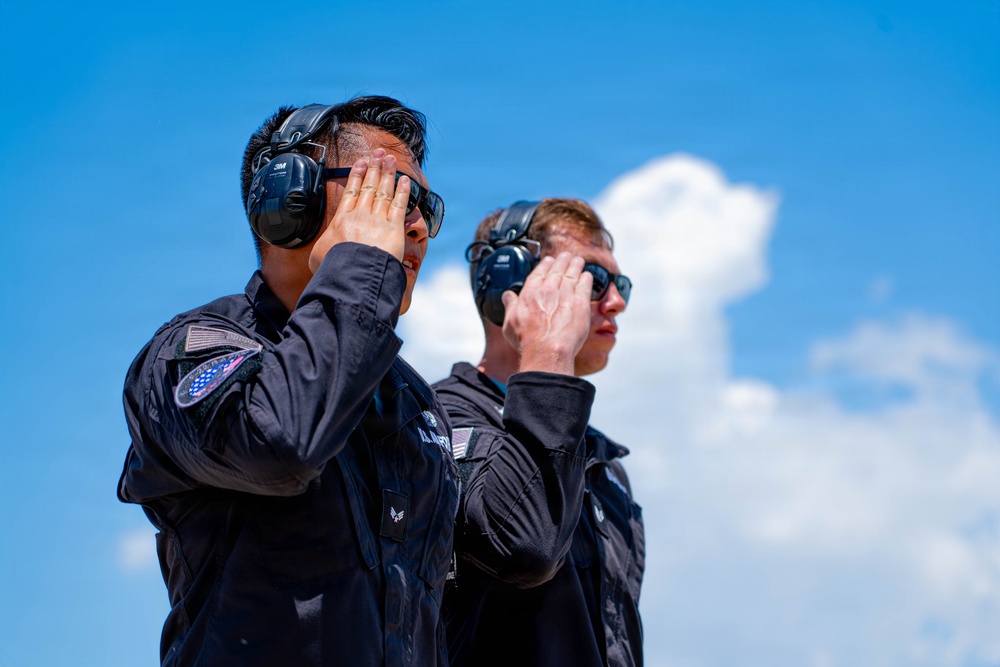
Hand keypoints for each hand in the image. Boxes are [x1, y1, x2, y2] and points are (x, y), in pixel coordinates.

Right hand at [308, 150, 409, 272]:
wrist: (353, 275)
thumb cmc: (335, 269)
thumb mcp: (317, 256)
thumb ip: (322, 246)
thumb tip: (322, 248)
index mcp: (342, 220)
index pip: (351, 192)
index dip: (357, 175)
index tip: (361, 163)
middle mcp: (361, 216)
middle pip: (369, 186)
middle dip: (374, 168)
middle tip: (378, 154)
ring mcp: (378, 220)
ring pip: (384, 192)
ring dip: (388, 174)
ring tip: (390, 159)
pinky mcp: (394, 229)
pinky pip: (400, 205)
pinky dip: (403, 192)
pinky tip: (406, 181)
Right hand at [501, 252, 593, 375]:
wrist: (547, 350)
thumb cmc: (528, 341)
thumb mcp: (510, 323)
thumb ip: (510, 306)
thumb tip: (508, 296)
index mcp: (531, 292)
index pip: (539, 272)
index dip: (546, 264)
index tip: (549, 261)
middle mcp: (548, 289)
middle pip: (557, 269)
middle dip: (563, 260)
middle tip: (567, 256)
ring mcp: (566, 294)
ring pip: (572, 273)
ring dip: (576, 265)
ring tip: (578, 261)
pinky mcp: (580, 303)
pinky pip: (585, 285)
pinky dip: (586, 278)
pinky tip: (587, 276)